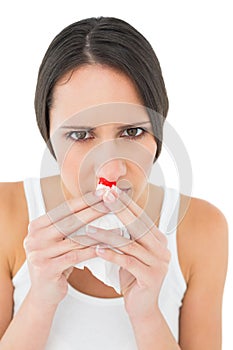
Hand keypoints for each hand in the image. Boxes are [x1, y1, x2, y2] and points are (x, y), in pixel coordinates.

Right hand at [23, 191, 108, 306]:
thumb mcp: (57, 241)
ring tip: (116, 225)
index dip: (85, 200)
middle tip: (111, 203)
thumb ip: (68, 225)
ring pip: (75, 239)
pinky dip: (92, 250)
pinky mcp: (46, 268)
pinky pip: (75, 256)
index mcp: (36, 226)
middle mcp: (34, 237)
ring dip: (98, 231)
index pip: (64, 209)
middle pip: (70, 221)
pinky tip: (106, 245)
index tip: (102, 193)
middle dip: (94, 211)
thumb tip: (95, 204)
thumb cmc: (56, 262)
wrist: (44, 294)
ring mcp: (38, 253)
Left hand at [86, 190, 170, 320]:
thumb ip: (127, 235)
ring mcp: (159, 263)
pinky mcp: (151, 277)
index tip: (111, 191)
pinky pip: (128, 262)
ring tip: (89, 229)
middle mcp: (161, 248)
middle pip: (138, 225)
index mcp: (158, 239)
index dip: (125, 203)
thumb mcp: (131, 252)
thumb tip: (110, 212)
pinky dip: (111, 255)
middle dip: (119, 209)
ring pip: (129, 244)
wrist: (142, 307)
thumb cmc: (133, 276)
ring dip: (107, 235)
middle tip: (105, 197)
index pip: (140, 216)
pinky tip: (97, 250)